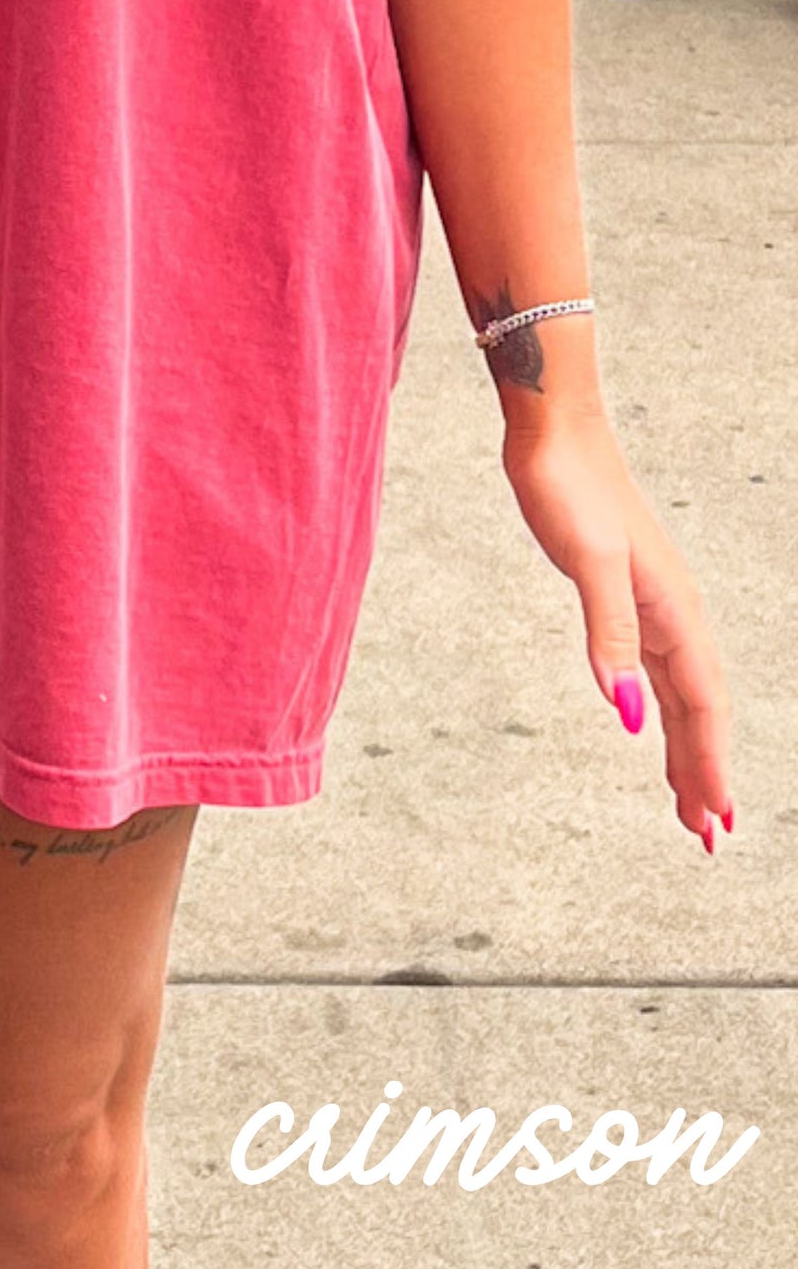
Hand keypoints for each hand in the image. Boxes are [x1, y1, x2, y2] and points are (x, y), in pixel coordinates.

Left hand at [504, 406, 732, 849]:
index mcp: (674, 612)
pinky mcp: (626, 595)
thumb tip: (624, 712)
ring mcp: (652, 606)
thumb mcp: (587, 561)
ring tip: (691, 802)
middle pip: (701, 711)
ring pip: (680, 694)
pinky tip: (648, 724)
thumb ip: (607, 634)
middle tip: (709, 836)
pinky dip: (659, 707)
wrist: (555, 432)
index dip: (709, 767)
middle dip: (706, 773)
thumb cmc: (568, 487)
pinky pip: (655, 668)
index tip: (714, 822)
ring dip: (688, 748)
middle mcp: (674, 614)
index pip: (701, 707)